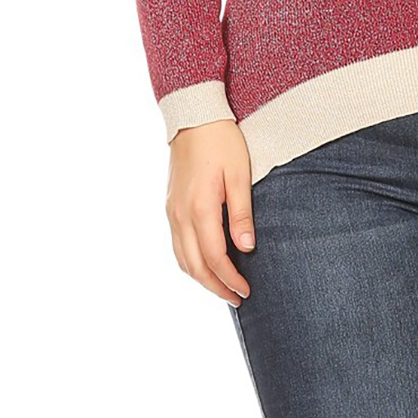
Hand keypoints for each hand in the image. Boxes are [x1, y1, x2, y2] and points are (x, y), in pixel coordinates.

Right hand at [165, 118, 254, 304]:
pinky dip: (189, 262)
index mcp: (200, 208)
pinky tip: (204, 264)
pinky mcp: (170, 206)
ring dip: (201, 278)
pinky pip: (176, 245)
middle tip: (237, 299)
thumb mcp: (240, 174)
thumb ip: (242, 212)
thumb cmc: (222, 142)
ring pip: (181, 259)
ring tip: (223, 287)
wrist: (194, 118)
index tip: (246, 291)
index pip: (214, 258)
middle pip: (194, 266)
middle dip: (215, 286)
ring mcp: (171, 211)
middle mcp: (180, 214)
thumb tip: (247, 247)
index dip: (230, 279)